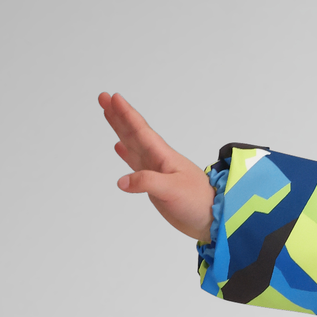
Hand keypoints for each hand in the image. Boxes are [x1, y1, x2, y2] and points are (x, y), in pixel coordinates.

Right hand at [99, 92, 215, 240]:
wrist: (213, 219)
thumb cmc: (198, 201)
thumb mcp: (172, 189)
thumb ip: (147, 182)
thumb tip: (122, 181)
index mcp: (163, 156)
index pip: (141, 130)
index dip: (126, 114)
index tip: (113, 98)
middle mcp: (158, 159)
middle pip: (133, 132)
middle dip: (118, 115)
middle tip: (103, 97)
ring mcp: (156, 170)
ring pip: (133, 144)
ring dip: (119, 129)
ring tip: (107, 114)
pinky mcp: (155, 183)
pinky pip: (136, 163)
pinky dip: (126, 153)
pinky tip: (119, 147)